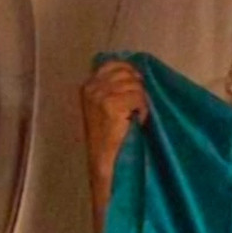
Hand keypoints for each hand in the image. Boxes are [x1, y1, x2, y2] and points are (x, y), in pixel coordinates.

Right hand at [81, 60, 149, 232]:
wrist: (108, 168)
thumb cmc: (112, 143)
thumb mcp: (108, 110)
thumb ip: (116, 90)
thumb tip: (138, 74)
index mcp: (87, 86)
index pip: (115, 64)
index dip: (131, 73)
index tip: (138, 90)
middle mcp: (90, 88)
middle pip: (127, 72)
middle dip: (138, 88)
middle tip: (138, 110)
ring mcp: (99, 96)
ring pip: (134, 84)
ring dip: (142, 101)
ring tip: (136, 118)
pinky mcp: (110, 105)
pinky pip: (138, 97)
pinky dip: (143, 109)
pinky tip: (138, 122)